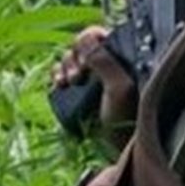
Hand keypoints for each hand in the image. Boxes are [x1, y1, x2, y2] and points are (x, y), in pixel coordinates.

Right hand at [52, 25, 137, 144]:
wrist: (118, 150)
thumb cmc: (128, 120)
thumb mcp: (120, 88)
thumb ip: (104, 60)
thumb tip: (86, 38)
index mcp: (123, 56)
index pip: (99, 35)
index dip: (88, 41)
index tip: (85, 58)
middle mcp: (107, 63)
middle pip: (81, 46)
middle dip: (75, 58)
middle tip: (78, 77)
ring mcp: (92, 78)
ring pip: (70, 60)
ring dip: (64, 67)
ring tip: (69, 83)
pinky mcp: (78, 91)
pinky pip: (61, 75)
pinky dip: (57, 76)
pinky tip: (59, 85)